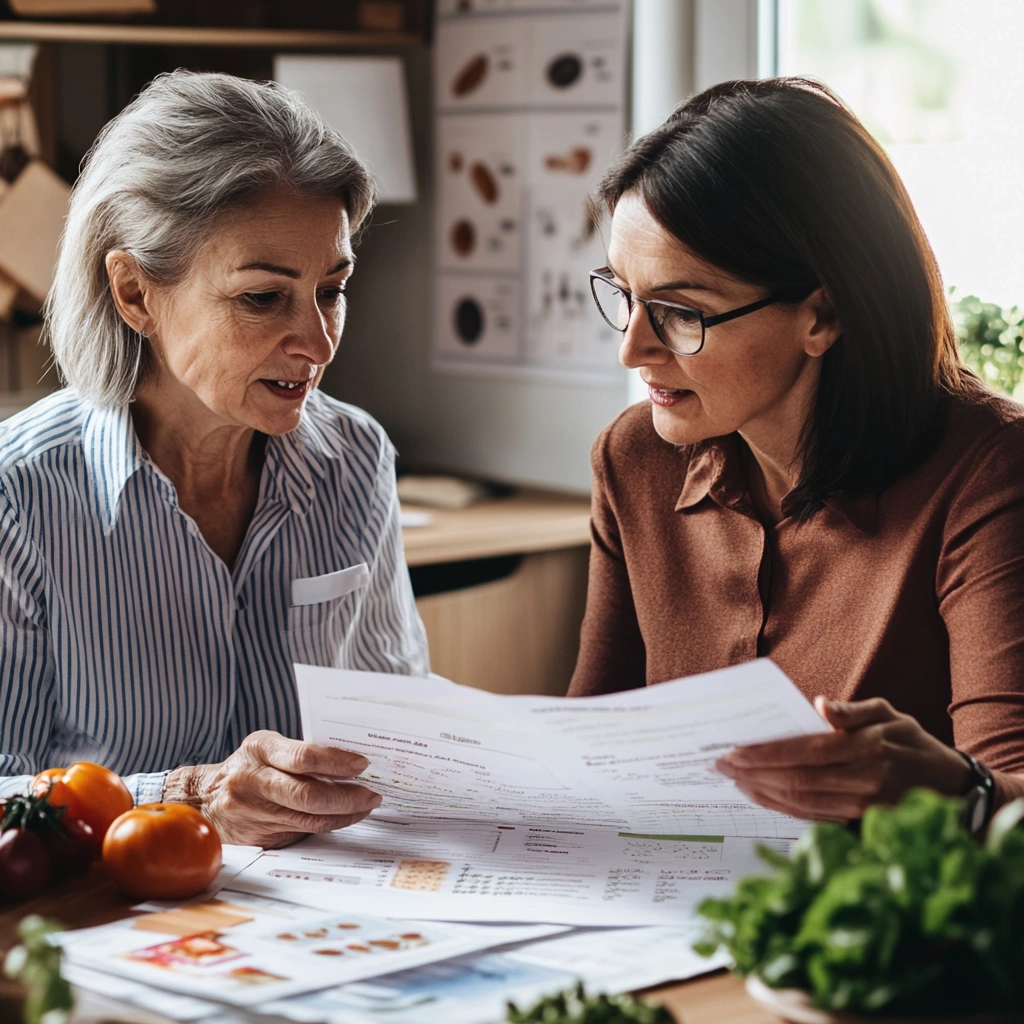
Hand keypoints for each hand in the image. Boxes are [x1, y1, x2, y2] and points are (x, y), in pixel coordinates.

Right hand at [164, 730, 381, 847]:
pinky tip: (347, 816)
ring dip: (345, 813)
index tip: (362, 764)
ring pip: (309, 818)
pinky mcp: (259, 836)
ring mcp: (253, 812)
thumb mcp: (267, 748)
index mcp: (259, 749)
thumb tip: (351, 761)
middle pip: (308, 795)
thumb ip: (300, 753)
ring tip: (367, 804)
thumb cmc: (248, 767)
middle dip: (347, 796)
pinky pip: (303, 832)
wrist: (202, 800)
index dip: (336, 762)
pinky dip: (330, 824)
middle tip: (372, 794)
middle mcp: (253, 781)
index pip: (303, 756)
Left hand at [715, 697, 972, 822]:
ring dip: (763, 792)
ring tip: (733, 779)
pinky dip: (782, 807)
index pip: (806, 752)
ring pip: (802, 803)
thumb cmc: (910, 740)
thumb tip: (821, 705)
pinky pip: (812, 816)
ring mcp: (861, 806)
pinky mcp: (858, 821)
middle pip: (798, 781)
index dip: (767, 754)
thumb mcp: (888, 713)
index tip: (734, 750)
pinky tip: (760, 795)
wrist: (949, 785)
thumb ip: (853, 710)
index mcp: (868, 748)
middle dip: (755, 773)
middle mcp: (863, 781)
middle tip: (720, 765)